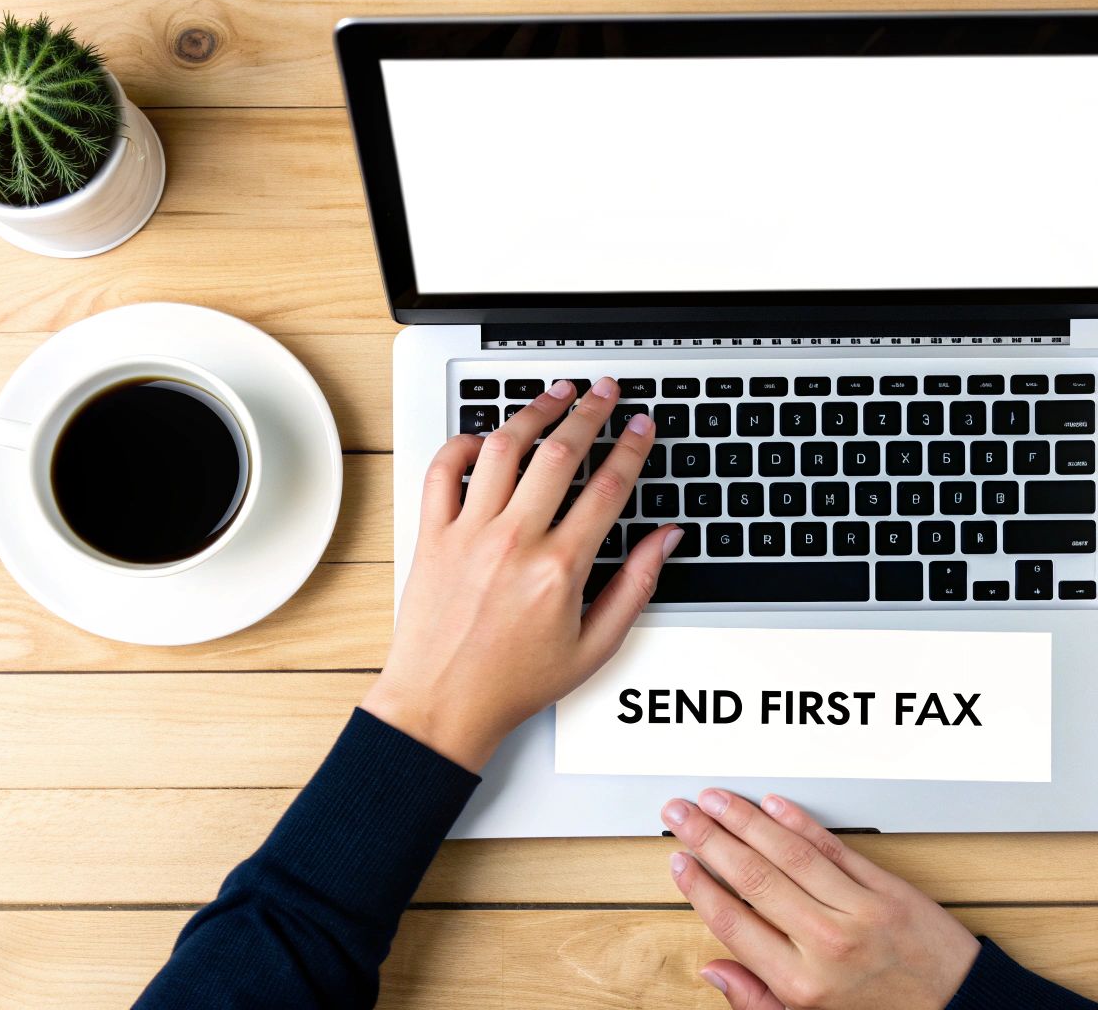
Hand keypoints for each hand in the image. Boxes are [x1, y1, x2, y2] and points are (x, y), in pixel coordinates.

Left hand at [362, 377, 678, 770]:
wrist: (442, 705)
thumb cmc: (513, 684)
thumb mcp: (595, 647)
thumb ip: (636, 586)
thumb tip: (665, 541)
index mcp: (559, 569)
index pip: (608, 488)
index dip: (632, 448)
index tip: (642, 427)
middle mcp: (514, 542)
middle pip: (561, 452)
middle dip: (591, 411)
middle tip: (605, 392)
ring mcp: (468, 534)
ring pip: (505, 448)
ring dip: (534, 411)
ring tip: (555, 393)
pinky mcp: (432, 536)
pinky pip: (443, 471)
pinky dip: (464, 444)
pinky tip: (486, 437)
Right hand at [663, 791, 980, 1009]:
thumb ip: (757, 1001)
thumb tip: (714, 971)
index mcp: (802, 984)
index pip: (734, 922)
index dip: (699, 887)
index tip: (679, 862)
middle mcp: (826, 943)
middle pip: (753, 878)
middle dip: (709, 839)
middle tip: (681, 814)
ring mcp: (858, 911)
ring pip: (790, 854)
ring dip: (746, 820)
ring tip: (716, 801)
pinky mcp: (886, 889)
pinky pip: (835, 848)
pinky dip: (801, 823)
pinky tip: (774, 806)